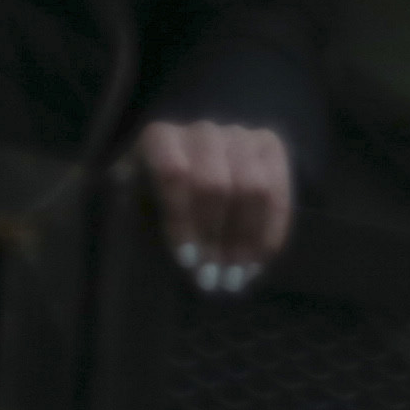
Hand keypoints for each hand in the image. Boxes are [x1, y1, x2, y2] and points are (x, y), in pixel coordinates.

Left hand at [134, 115, 292, 288]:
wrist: (190, 165)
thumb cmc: (152, 189)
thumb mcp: (130, 191)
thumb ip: (131, 203)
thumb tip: (135, 221)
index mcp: (162, 137)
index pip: (174, 175)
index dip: (182, 220)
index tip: (187, 262)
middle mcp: (204, 131)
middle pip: (217, 184)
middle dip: (216, 237)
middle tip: (214, 278)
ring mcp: (242, 136)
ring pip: (254, 189)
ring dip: (247, 240)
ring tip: (238, 276)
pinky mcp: (271, 149)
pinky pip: (280, 195)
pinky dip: (271, 234)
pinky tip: (259, 263)